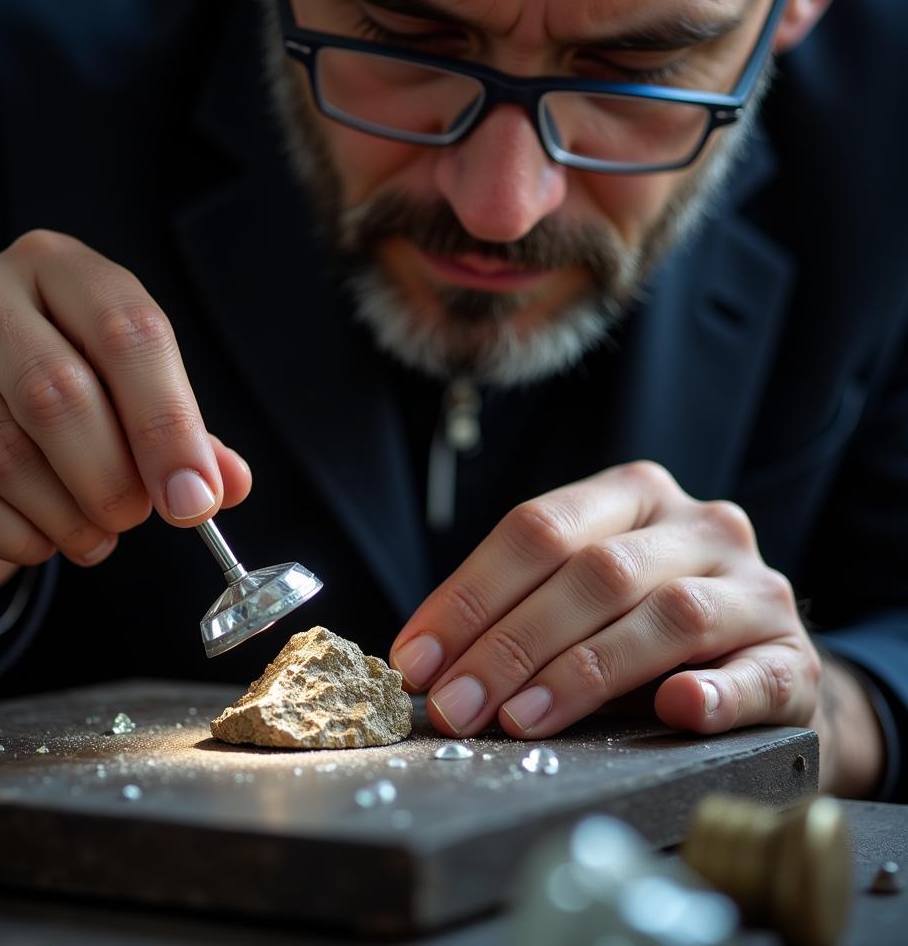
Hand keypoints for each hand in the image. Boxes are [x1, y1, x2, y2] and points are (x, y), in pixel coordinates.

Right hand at [0, 230, 250, 615]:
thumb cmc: (53, 413)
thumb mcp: (125, 405)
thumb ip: (182, 437)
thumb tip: (226, 483)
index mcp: (56, 268)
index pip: (128, 332)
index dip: (169, 425)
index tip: (195, 499)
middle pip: (60, 393)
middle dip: (114, 479)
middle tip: (137, 518)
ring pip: (7, 453)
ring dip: (68, 516)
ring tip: (94, 535)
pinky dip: (17, 536)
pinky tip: (40, 540)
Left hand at [391, 461, 827, 750]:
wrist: (755, 661)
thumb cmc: (640, 625)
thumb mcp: (580, 594)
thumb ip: (517, 608)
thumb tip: (425, 660)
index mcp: (633, 494)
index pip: (538, 529)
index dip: (470, 595)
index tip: (418, 659)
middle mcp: (698, 525)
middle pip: (594, 571)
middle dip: (512, 643)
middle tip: (458, 706)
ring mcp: (754, 587)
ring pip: (668, 613)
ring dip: (583, 671)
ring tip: (522, 718)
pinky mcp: (794, 656)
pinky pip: (758, 672)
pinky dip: (715, 693)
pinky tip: (675, 709)